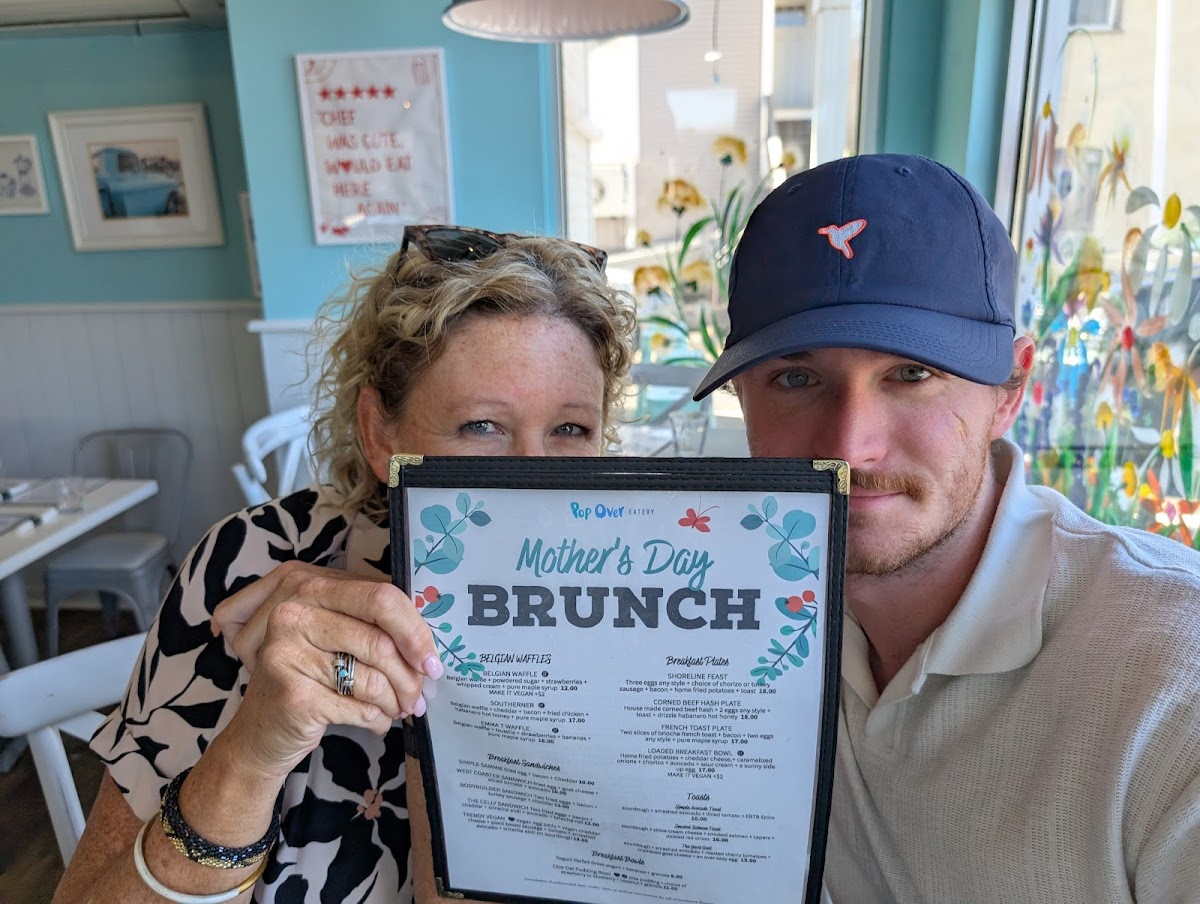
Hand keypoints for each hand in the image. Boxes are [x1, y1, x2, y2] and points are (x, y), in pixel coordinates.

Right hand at [211, 560, 443, 778]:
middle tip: (421, 695)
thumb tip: (428, 644)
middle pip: (380, 639)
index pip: (381, 597)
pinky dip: (376, 719)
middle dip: (410, 674)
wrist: (260, 732)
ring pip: (372, 677)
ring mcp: (286, 650)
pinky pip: (358, 706)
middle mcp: (292, 611)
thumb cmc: (308, 678)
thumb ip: (372, 623)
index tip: (431, 661)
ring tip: (399, 709)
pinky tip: (376, 722)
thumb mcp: (336, 638)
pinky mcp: (291, 692)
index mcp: (308, 584)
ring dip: (396, 701)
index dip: (415, 631)